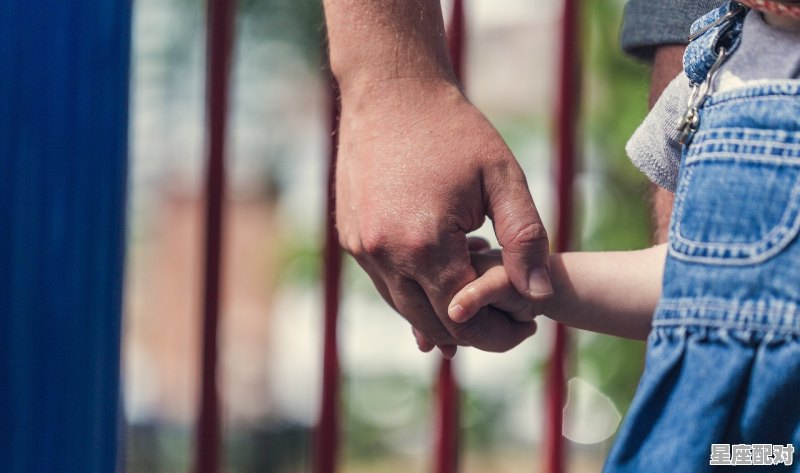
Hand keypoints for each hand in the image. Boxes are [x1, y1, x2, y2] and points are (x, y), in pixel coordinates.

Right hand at [335, 79, 550, 353]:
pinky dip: (416, 291)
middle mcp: (385, 254)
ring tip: (479, 295)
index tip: (528, 327)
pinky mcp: (351, 240)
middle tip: (510, 325)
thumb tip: (540, 295)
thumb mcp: (502, 177)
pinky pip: (386, 285)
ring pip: (406, 309)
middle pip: (433, 323)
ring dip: (444, 314)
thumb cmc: (452, 131)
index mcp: (424, 244)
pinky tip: (444, 273)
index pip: (465, 317)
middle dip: (475, 334)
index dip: (500, 333)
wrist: (390, 92)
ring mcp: (362, 249)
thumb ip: (525, 238)